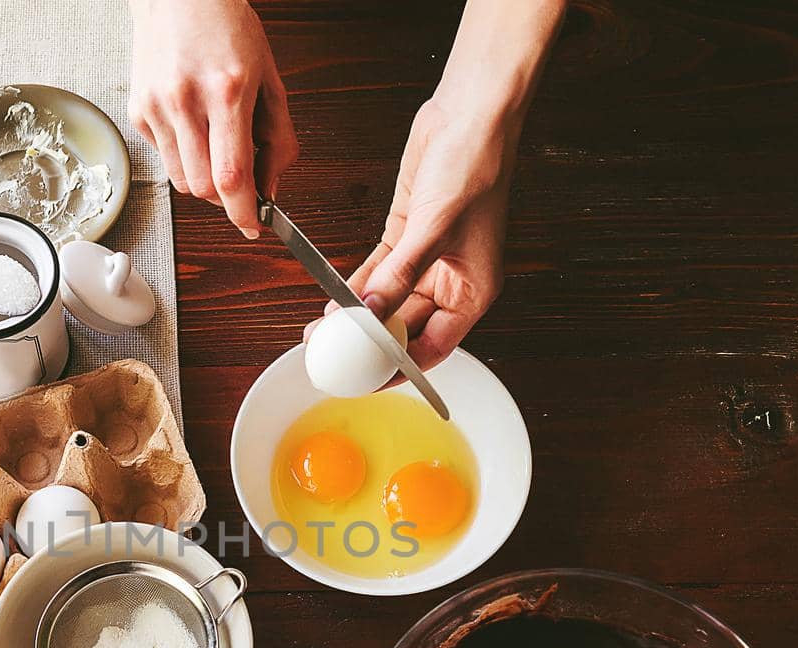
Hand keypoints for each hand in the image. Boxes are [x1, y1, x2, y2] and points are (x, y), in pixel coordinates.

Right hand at [127, 0, 298, 237]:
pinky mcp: (138, 111)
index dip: (243, 212)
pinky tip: (192, 127)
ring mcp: (157, 107)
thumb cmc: (227, 29)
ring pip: (182, 181)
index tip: (253, 226)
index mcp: (227, 91)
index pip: (231, 176)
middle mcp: (186, 100)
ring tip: (216, 148)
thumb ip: (278, 139)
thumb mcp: (270, 80)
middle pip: (204, 188)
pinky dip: (184, 157)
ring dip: (204, 181)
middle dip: (226, 198)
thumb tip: (271, 187)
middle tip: (240, 183)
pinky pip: (164, 159)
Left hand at [307, 96, 513, 370]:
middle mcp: (452, 281)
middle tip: (332, 356)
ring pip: (388, 301)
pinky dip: (356, 287)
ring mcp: (428, 258)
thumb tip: (370, 314)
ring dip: (357, 317)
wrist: (470, 114)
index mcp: (474, 291)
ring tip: (323, 332)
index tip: (365, 382)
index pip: (433, 347)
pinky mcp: (407, 235)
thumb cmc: (474, 167)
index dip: (399, 369)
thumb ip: (398, 275)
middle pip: (406, 328)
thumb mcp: (433, 229)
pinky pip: (378, 272)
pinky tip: (333, 302)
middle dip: (369, 344)